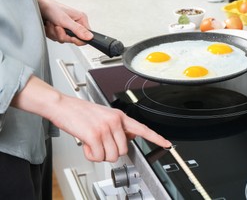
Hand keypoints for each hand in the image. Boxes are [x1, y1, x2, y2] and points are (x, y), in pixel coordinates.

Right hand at [11, 76, 171, 161]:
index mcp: (119, 116)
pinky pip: (98, 156)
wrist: (62, 106)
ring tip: (92, 143)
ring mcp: (105, 128)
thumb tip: (126, 139)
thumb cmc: (80, 112)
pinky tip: (86, 145)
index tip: (167, 144)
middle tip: (100, 144)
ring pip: (112, 156)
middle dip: (111, 152)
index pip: (142, 128)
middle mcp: (115, 121)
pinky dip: (91, 155)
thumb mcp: (104, 115)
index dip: (156, 138)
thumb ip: (117, 126)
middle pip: (124, 150)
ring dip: (100, 154)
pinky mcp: (94, 135)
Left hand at [35, 0, 92, 45]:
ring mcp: (66, 28)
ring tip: (51, 23)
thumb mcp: (65, 20)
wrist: (36, 6)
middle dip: (62, 34)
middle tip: (58, 26)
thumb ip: (78, 29)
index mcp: (81, 20)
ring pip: (63, 39)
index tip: (70, 36)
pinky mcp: (58, 31)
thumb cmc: (50, 8)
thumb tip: (90, 37)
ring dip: (54, 33)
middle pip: (73, 40)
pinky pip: (56, 38)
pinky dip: (50, 33)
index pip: (86, 37)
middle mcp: (75, 24)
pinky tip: (48, 25)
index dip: (78, 39)